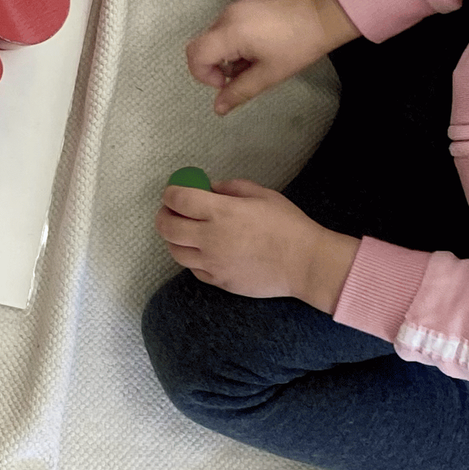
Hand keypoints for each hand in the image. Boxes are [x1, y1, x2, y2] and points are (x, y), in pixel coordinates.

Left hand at [156, 179, 357, 308]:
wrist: (305, 263)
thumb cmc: (287, 224)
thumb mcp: (261, 194)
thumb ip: (230, 188)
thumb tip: (209, 188)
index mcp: (220, 212)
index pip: (178, 200)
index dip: (170, 194)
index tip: (173, 192)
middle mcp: (210, 239)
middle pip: (167, 228)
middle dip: (164, 216)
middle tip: (170, 212)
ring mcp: (213, 263)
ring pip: (176, 252)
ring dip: (175, 239)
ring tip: (185, 232)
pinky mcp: (219, 281)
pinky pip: (194, 269)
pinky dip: (192, 258)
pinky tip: (203, 251)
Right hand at [186, 0, 358, 114]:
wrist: (323, 15)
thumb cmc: (298, 46)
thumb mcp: (268, 74)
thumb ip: (239, 91)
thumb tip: (217, 108)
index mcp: (230, 32)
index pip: (195, 54)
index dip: (204, 75)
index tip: (227, 83)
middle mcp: (227, 16)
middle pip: (202, 45)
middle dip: (216, 66)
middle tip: (243, 74)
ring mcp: (235, 7)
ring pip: (215, 37)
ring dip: (226, 55)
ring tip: (255, 61)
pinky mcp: (245, 5)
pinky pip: (227, 26)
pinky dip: (233, 42)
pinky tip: (258, 48)